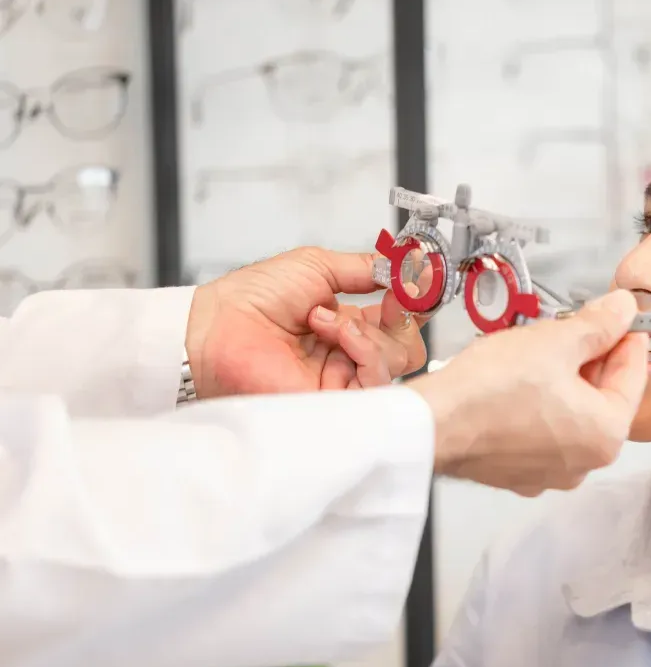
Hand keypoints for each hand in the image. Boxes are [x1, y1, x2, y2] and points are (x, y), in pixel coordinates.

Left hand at [185, 247, 427, 398]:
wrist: (218, 329)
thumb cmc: (251, 298)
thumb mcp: (317, 266)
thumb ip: (365, 268)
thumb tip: (405, 266)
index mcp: (345, 323)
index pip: (398, 320)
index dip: (412, 302)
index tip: (415, 283)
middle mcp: (348, 353)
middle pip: (407, 345)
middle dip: (402, 319)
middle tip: (386, 301)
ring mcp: (343, 377)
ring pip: (397, 361)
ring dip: (370, 333)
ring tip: (328, 321)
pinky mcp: (337, 400)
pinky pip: (376, 380)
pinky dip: (366, 350)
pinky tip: (338, 337)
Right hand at [407, 290, 647, 496]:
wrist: (432, 423)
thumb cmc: (491, 388)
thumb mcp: (555, 340)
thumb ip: (598, 324)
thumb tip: (622, 309)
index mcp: (607, 433)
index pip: (633, 375)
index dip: (626, 337)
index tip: (620, 317)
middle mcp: (585, 463)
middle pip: (603, 398)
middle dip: (592, 359)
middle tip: (576, 327)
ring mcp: (551, 473)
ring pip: (572, 415)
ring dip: (565, 382)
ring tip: (541, 352)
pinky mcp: (519, 474)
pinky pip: (542, 433)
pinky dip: (539, 407)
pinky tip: (519, 382)